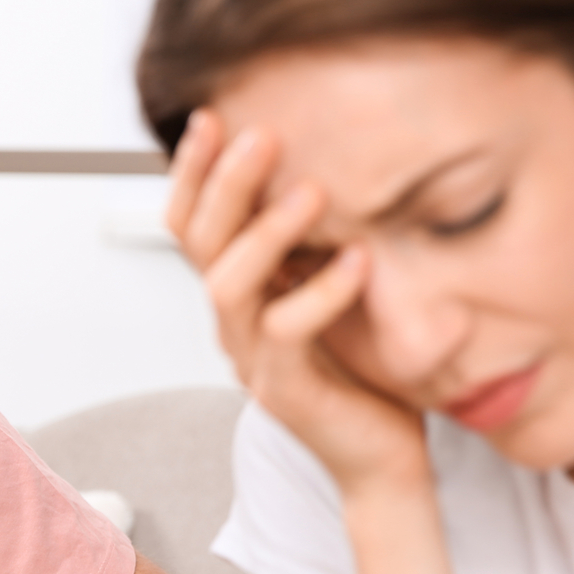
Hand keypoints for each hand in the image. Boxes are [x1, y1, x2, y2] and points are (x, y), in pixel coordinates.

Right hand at [166, 110, 426, 494]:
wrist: (381, 458)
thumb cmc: (365, 371)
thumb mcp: (337, 288)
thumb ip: (321, 241)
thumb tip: (335, 162)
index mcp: (240, 294)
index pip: (192, 224)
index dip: (193, 172)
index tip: (212, 115)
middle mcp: (233, 322)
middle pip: (202, 244)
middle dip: (225, 184)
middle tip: (261, 135)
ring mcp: (253, 356)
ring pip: (230, 285)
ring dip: (265, 232)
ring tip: (311, 190)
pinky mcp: (286, 388)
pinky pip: (288, 333)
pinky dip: (322, 292)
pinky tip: (361, 260)